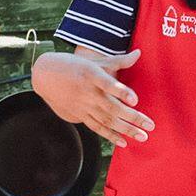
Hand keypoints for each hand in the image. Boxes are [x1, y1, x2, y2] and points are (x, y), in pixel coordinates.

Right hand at [31, 50, 154, 148]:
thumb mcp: (94, 61)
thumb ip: (118, 61)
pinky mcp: (79, 115)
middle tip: (150, 125)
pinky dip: (109, 136)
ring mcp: (83, 106)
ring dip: (125, 130)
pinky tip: (123, 142)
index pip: (107, 84)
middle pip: (111, 107)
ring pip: (106, 120)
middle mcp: (87, 92)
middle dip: (132, 118)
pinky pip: (96, 127)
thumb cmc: (74, 65)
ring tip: (142, 136)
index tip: (135, 99)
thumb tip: (138, 53)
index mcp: (91, 74)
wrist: (45, 76)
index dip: (121, 91)